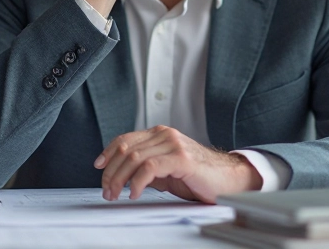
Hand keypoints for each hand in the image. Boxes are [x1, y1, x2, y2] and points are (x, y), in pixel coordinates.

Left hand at [94, 125, 263, 203]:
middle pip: (126, 149)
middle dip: (111, 172)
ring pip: (135, 158)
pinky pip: (150, 167)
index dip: (108, 152)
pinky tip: (134, 193)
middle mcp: (165, 135)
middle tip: (107, 191)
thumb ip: (147, 167)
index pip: (126, 139)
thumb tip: (123, 175)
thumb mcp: (167, 170)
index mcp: (161, 134)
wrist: (229, 179)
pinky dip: (137, 182)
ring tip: (115, 195)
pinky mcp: (181, 158)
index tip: (99, 167)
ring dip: (120, 179)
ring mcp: (173, 144)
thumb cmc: (200, 177)